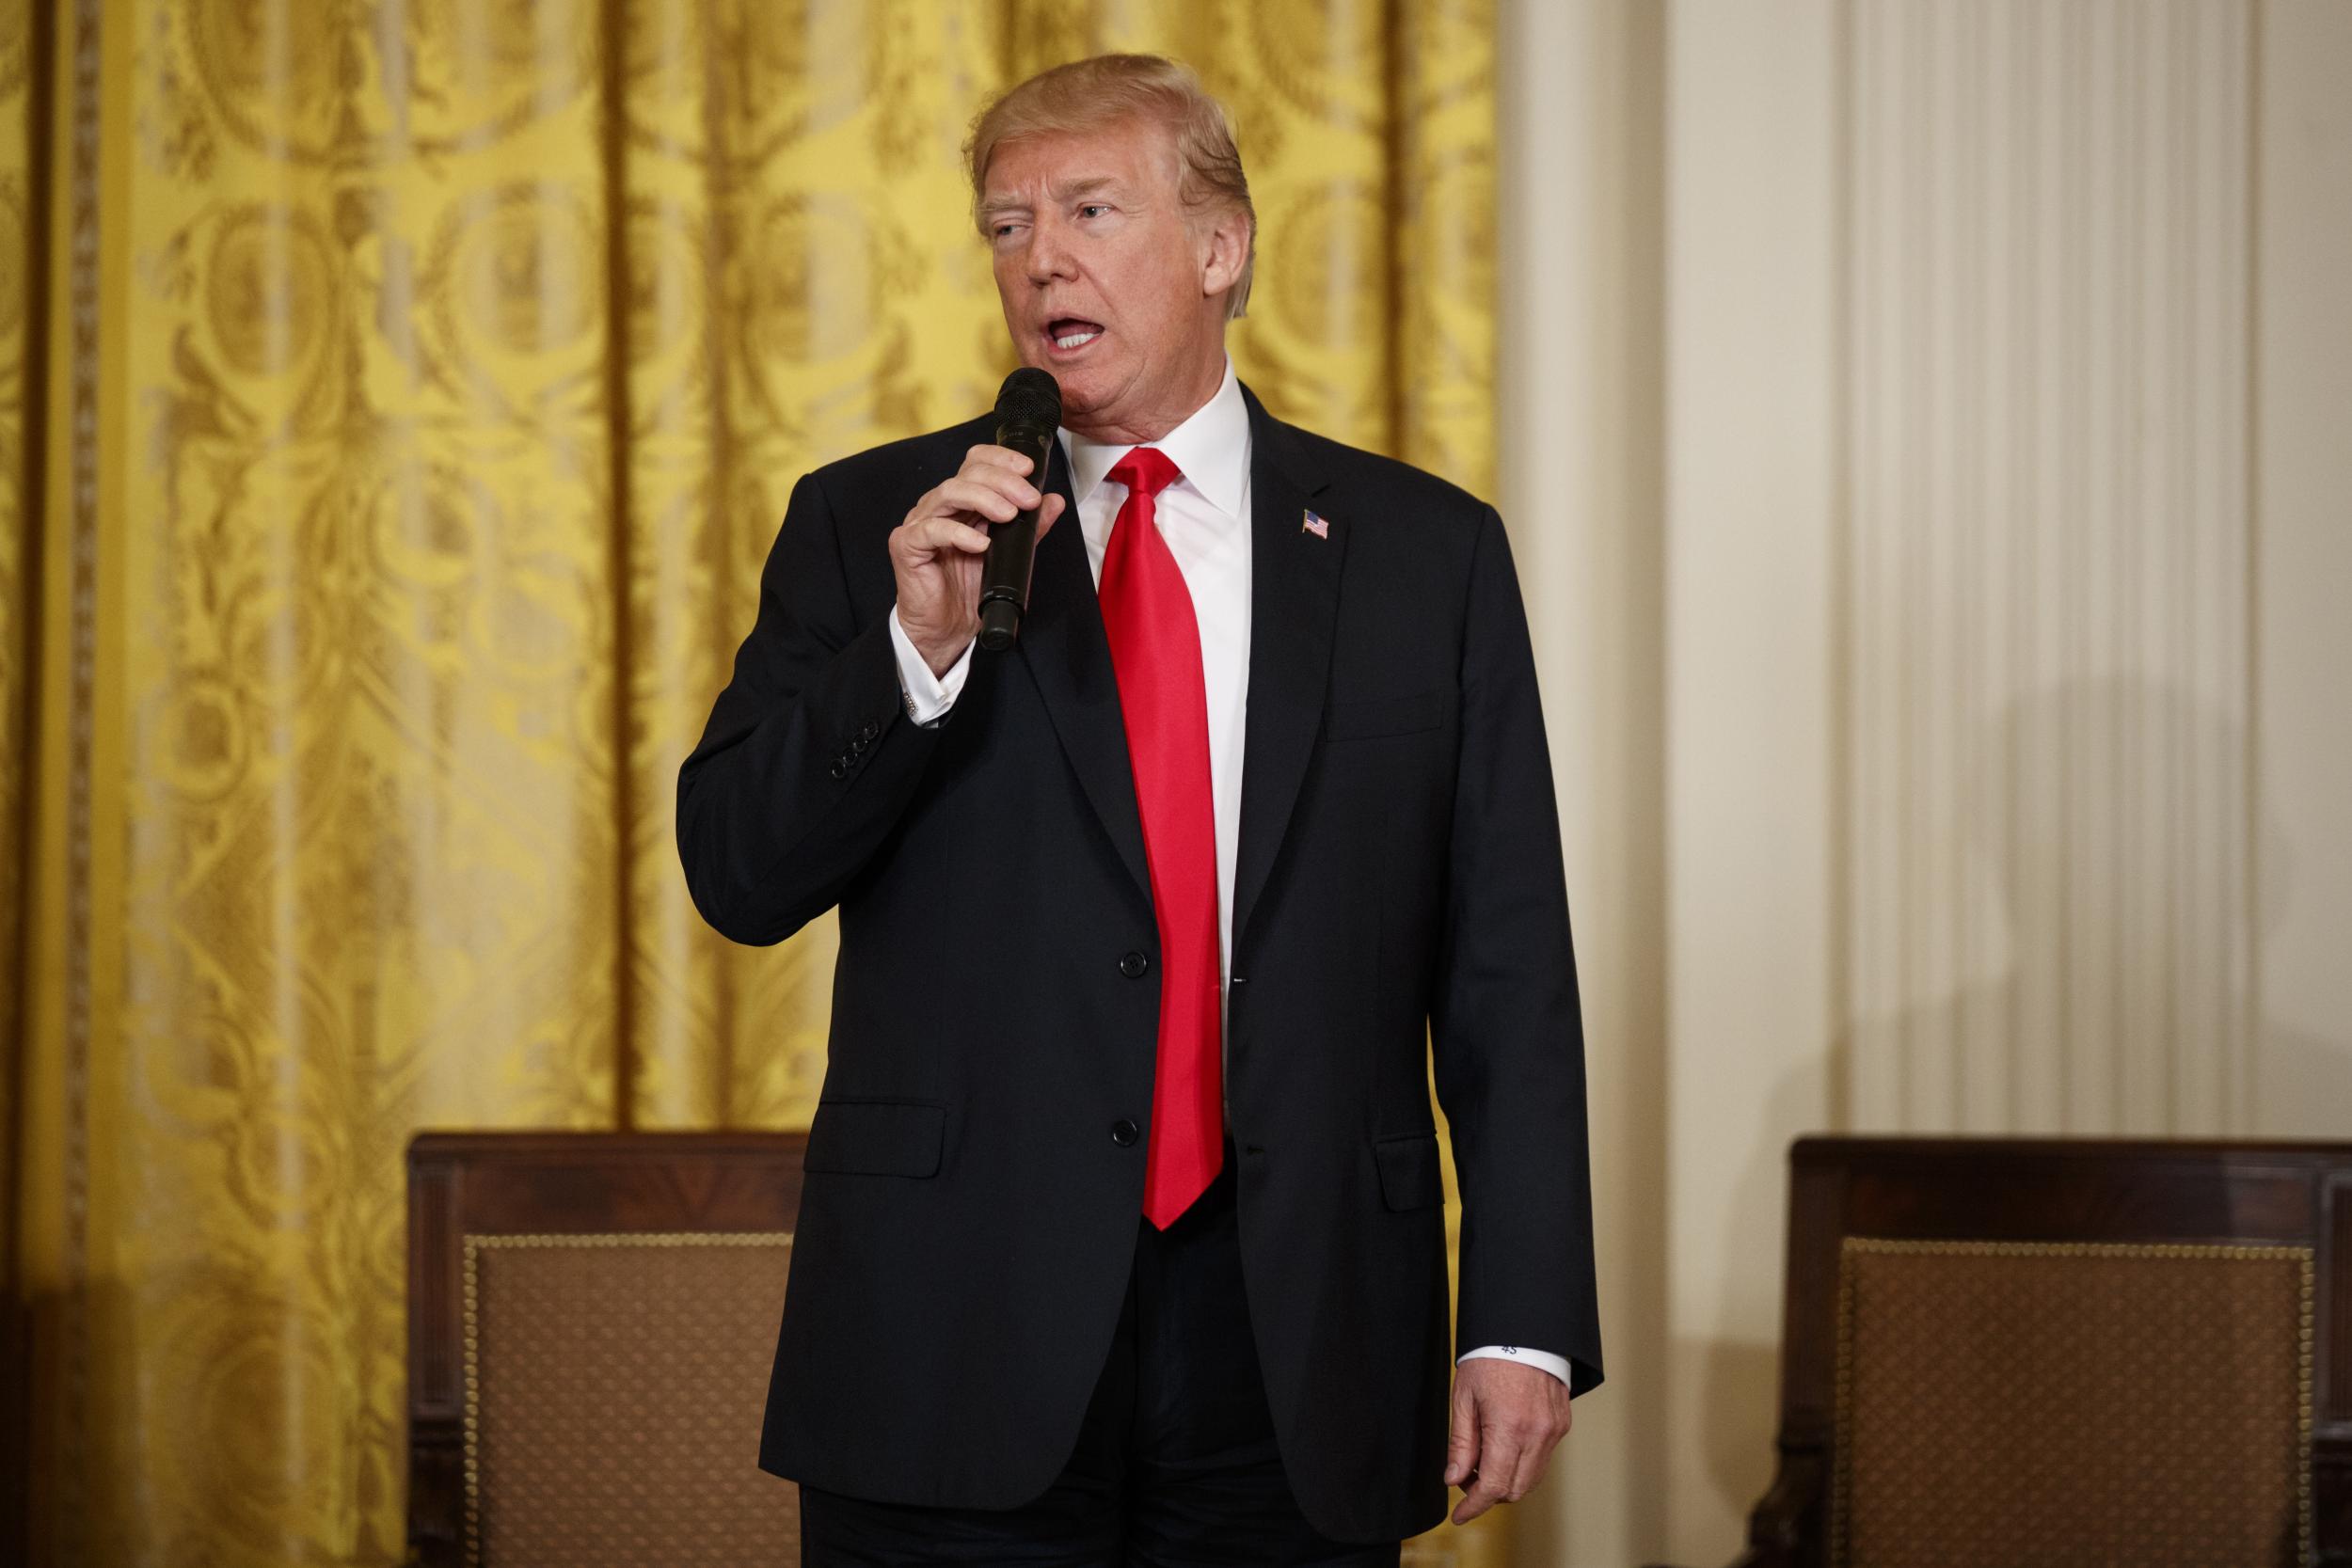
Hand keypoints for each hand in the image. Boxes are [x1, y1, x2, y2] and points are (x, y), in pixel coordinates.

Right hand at [889, 444, 1066, 675]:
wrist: (947, 628)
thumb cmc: (970, 590)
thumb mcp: (1009, 554)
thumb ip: (1029, 527)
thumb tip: (1054, 502)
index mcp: (961, 502)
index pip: (975, 463)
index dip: (1000, 459)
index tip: (1029, 469)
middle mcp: (939, 506)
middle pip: (966, 474)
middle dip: (1002, 482)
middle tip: (1028, 498)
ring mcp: (920, 523)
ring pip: (949, 493)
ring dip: (983, 499)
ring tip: (1008, 515)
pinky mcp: (907, 545)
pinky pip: (931, 530)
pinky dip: (959, 534)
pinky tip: (980, 544)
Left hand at [1445, 1357, 1571, 1524]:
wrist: (1523, 1329)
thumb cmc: (1489, 1358)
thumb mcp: (1464, 1398)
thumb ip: (1461, 1444)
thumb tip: (1454, 1479)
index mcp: (1509, 1427)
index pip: (1493, 1486)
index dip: (1474, 1506)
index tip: (1459, 1515)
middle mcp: (1537, 1434)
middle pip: (1514, 1490)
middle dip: (1488, 1494)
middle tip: (1466, 1477)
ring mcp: (1553, 1431)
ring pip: (1530, 1479)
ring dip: (1506, 1481)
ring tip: (1483, 1459)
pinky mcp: (1562, 1424)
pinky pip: (1542, 1460)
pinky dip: (1522, 1464)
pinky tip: (1503, 1447)